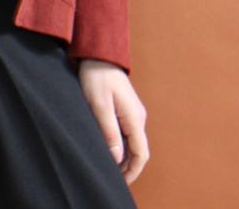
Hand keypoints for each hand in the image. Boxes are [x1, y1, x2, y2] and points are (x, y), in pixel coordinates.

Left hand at [77, 58, 148, 184]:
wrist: (99, 55)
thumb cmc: (97, 78)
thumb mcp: (99, 105)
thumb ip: (109, 131)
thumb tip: (117, 158)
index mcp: (134, 118)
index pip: (141, 153)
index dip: (133, 171)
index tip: (121, 183)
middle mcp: (138, 117)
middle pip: (139, 150)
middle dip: (129, 167)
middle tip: (113, 180)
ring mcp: (133, 113)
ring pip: (134, 143)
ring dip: (125, 158)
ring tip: (111, 169)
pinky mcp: (126, 109)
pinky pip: (128, 133)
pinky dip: (122, 146)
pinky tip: (111, 150)